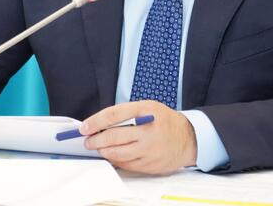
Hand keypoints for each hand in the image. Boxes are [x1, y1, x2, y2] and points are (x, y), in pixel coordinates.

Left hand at [81, 100, 196, 173]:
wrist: (188, 138)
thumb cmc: (164, 120)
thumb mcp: (148, 107)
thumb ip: (127, 113)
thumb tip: (101, 124)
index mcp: (145, 111)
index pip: (114, 115)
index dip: (96, 121)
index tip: (84, 127)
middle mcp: (147, 131)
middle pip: (113, 137)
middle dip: (95, 140)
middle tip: (87, 140)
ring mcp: (149, 150)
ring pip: (117, 154)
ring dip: (103, 151)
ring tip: (98, 147)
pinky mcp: (150, 165)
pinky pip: (126, 165)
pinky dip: (115, 160)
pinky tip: (112, 155)